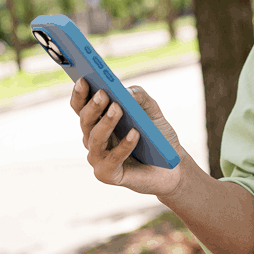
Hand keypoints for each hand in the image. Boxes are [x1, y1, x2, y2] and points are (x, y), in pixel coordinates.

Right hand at [70, 78, 189, 197]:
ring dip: (106, 122)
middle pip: (85, 120)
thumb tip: (125, 92)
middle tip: (103, 93)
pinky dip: (124, 145)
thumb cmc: (157, 136)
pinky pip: (113, 159)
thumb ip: (138, 96)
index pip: (81, 106)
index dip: (80, 93)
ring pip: (96, 139)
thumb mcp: (151, 110)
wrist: (173, 166)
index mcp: (98, 121)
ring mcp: (98, 158)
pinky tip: (135, 133)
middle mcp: (93, 139)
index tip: (84, 79)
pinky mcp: (107, 175)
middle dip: (93, 106)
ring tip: (118, 108)